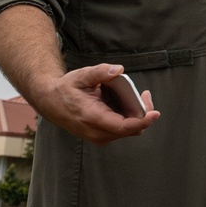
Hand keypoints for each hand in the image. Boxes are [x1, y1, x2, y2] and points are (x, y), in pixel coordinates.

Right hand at [37, 64, 159, 145]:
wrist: (50, 102)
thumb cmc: (66, 88)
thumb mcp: (82, 75)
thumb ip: (101, 72)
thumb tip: (119, 70)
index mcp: (92, 117)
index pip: (123, 126)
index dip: (142, 121)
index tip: (155, 113)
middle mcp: (96, 132)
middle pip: (130, 129)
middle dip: (143, 113)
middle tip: (145, 94)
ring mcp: (98, 137)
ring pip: (128, 130)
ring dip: (136, 115)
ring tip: (134, 95)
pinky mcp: (101, 136)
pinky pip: (122, 129)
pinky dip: (129, 117)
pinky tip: (124, 102)